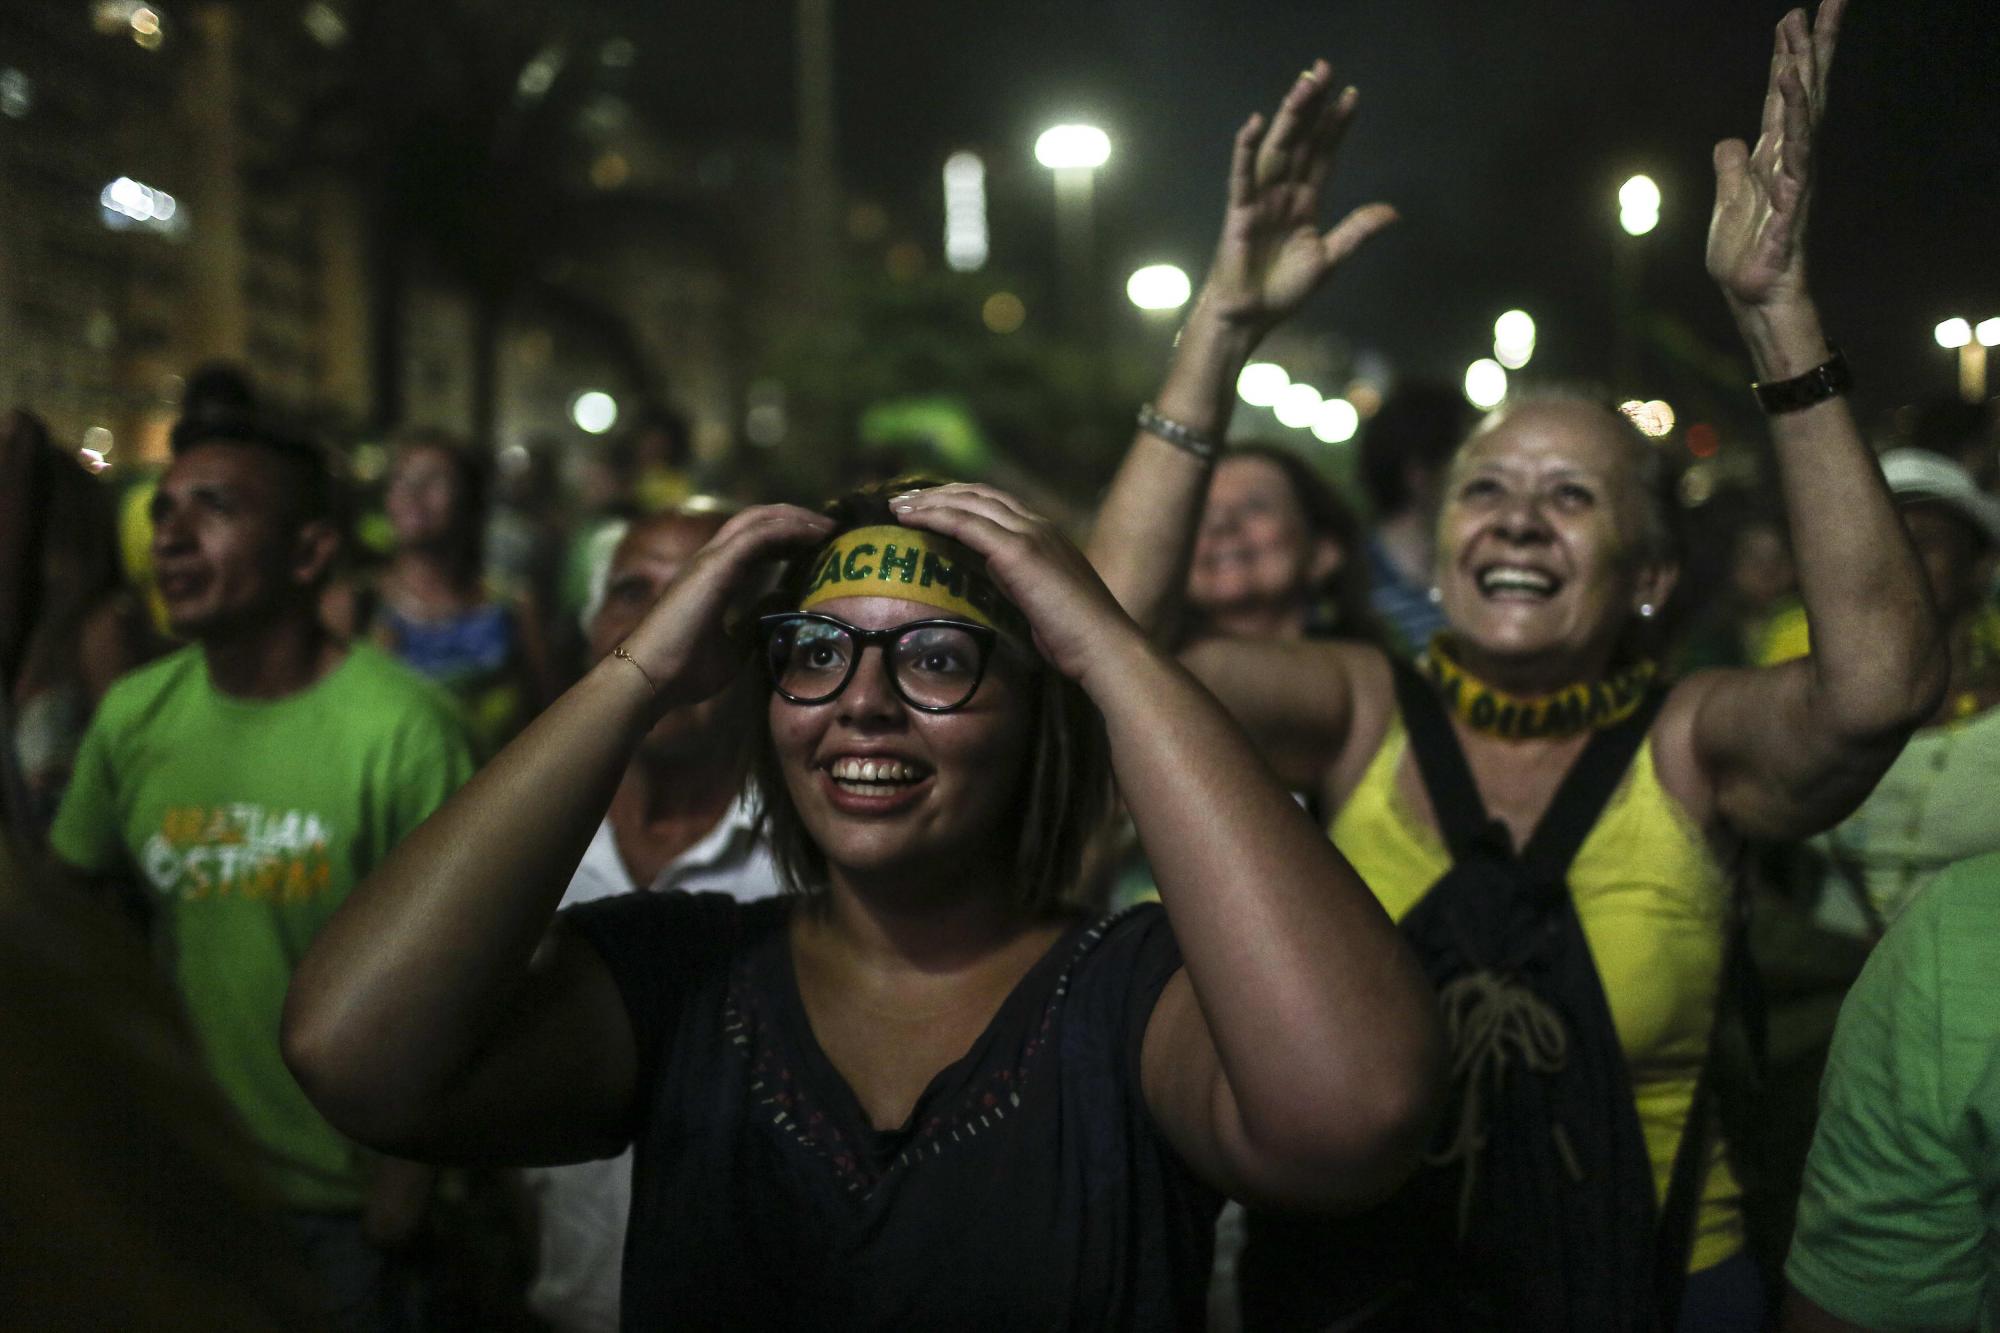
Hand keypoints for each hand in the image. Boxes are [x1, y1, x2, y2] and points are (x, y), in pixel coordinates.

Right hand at [621, 504, 834, 707]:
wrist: (650, 680)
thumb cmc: (684, 671)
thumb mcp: (735, 646)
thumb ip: (756, 620)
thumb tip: (783, 602)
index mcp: (712, 576)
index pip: (755, 541)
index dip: (788, 537)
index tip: (820, 545)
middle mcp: (709, 559)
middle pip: (758, 521)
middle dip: (796, 519)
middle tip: (832, 528)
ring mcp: (709, 559)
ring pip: (759, 520)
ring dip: (798, 519)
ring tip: (830, 526)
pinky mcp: (714, 566)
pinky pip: (758, 535)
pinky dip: (789, 530)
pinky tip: (815, 535)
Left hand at [889, 485, 1150, 686]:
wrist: (1104, 647)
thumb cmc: (1078, 640)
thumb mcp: (1044, 604)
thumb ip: (1021, 585)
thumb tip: (994, 584)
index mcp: (1047, 536)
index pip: (997, 505)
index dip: (961, 500)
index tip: (931, 505)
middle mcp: (1038, 526)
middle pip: (978, 495)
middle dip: (939, 493)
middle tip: (905, 499)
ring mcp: (1029, 534)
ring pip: (967, 503)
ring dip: (928, 500)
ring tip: (898, 506)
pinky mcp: (1017, 551)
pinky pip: (964, 523)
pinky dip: (933, 515)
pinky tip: (908, 519)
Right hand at [1197, 60, 1396, 336]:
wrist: (1249, 317)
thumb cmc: (1282, 291)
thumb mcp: (1328, 259)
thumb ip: (1356, 232)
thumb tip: (1394, 212)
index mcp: (1305, 202)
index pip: (1324, 154)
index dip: (1336, 125)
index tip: (1351, 95)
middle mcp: (1283, 193)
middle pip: (1301, 140)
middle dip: (1313, 105)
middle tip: (1324, 68)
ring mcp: (1260, 199)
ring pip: (1278, 149)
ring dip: (1289, 116)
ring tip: (1304, 84)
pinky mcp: (1240, 212)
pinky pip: (1243, 176)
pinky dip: (1246, 150)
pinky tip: (1255, 124)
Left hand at [1706, 1, 1842, 310]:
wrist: (1751, 296)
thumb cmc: (1745, 254)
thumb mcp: (1729, 201)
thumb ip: (1731, 168)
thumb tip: (1730, 141)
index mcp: (1773, 154)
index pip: (1782, 95)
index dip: (1787, 56)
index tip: (1793, 16)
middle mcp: (1791, 158)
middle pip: (1804, 92)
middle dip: (1813, 46)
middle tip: (1826, 1)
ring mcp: (1795, 177)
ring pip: (1804, 115)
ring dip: (1802, 71)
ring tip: (1801, 32)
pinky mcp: (1792, 202)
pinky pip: (1796, 154)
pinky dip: (1794, 121)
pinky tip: (1790, 91)